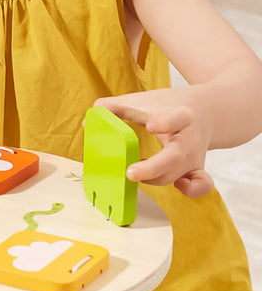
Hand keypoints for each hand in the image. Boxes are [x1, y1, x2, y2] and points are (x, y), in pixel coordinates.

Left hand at [94, 90, 214, 197]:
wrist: (203, 110)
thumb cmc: (164, 106)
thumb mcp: (140, 100)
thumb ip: (112, 108)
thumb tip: (88, 124)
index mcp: (178, 115)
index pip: (177, 117)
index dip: (165, 122)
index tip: (152, 125)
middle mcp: (189, 138)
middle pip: (175, 156)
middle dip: (152, 167)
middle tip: (130, 172)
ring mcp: (194, 155)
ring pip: (174, 173)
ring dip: (151, 177)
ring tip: (132, 170)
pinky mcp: (196, 168)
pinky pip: (201, 184)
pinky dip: (192, 190)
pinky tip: (176, 186)